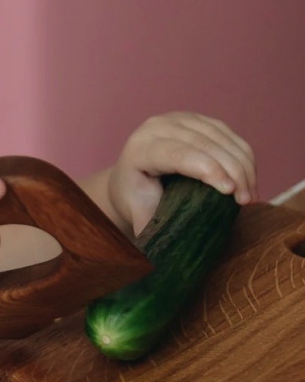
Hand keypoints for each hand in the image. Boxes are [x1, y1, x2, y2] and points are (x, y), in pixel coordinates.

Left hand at [106, 113, 257, 235]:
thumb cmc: (136, 201)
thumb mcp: (138, 216)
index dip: (206, 169)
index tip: (229, 191)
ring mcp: (179, 119)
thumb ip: (148, 233)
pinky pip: (229, 135)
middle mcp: (157, 127)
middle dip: (232, 171)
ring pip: (221, 138)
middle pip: (204, 144)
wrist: (132, 179)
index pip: (175, 153)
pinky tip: (249, 180)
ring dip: (243, 166)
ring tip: (249, 196)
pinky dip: (244, 157)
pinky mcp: (197, 120)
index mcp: (140, 149)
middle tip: (246, 201)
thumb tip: (158, 263)